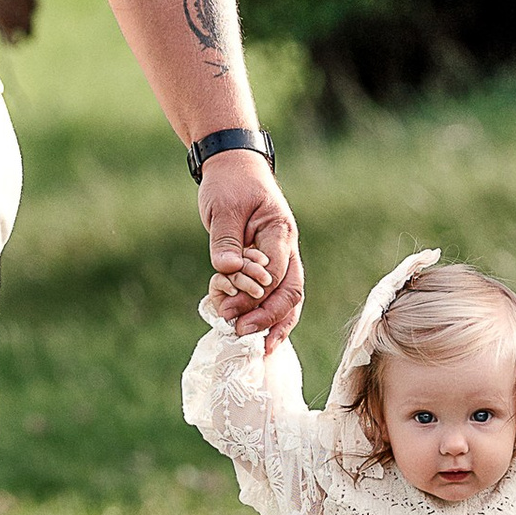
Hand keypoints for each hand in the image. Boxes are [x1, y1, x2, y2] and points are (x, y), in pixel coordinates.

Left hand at [201, 151, 302, 345]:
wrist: (234, 165)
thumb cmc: (230, 182)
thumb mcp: (224, 207)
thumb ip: (226, 239)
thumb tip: (228, 270)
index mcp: (279, 231)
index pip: (276, 273)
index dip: (255, 296)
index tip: (229, 312)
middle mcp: (287, 247)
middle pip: (291, 291)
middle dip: (270, 317)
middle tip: (243, 335)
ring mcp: (281, 256)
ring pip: (289, 297)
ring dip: (275, 323)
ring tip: (260, 349)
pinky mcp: (269, 263)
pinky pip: (276, 294)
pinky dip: (270, 315)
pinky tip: (260, 336)